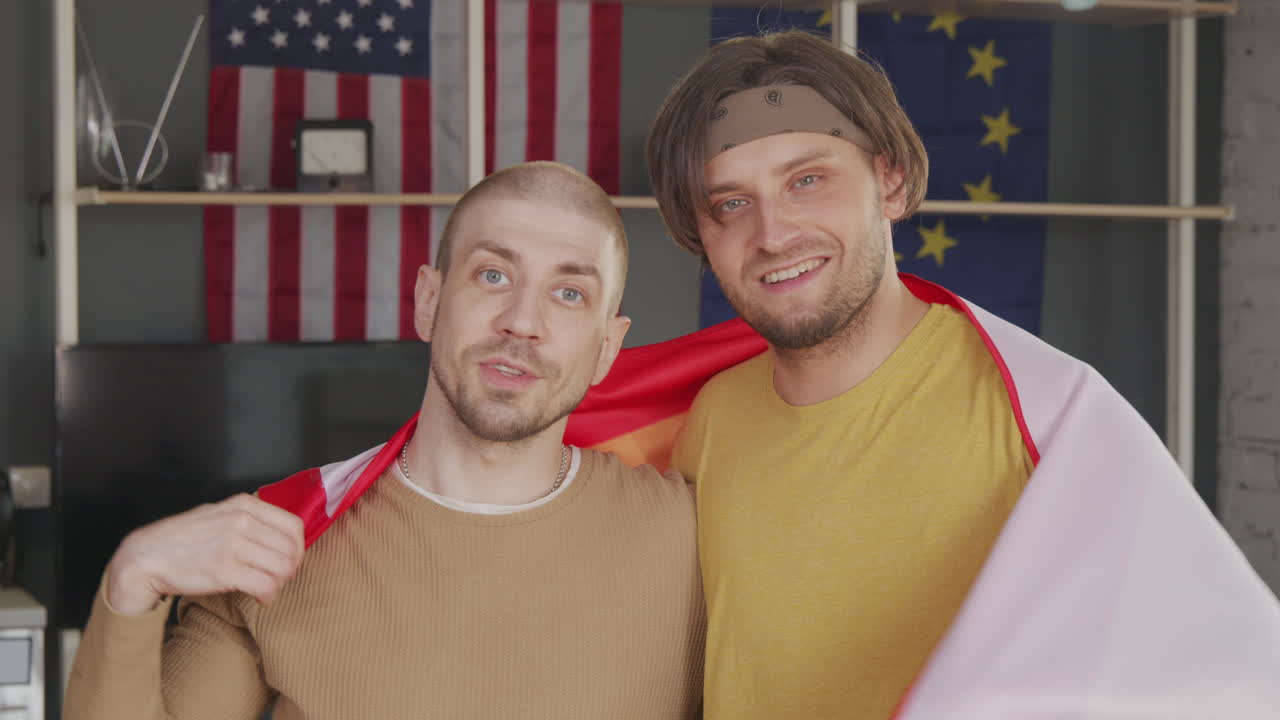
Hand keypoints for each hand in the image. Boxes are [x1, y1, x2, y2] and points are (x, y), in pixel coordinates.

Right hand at [106, 494, 304, 615]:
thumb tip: (281, 534)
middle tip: (278, 577)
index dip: (297, 548)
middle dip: (290, 569)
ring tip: (267, 587)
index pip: (293, 526)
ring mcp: (233, 545)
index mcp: (244, 505)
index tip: (289, 560)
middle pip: (292, 550)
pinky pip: (266, 585)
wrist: (147, 556)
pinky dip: (269, 595)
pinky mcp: (224, 571)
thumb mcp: (219, 513)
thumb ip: (250, 518)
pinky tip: (260, 597)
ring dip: (280, 583)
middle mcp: (242, 521)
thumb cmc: (184, 537)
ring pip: (283, 568)